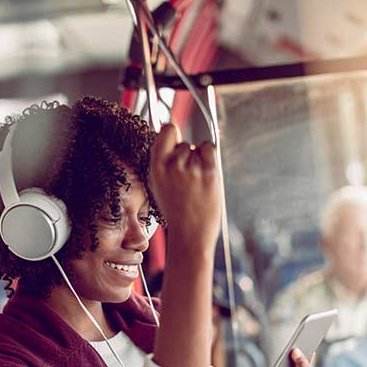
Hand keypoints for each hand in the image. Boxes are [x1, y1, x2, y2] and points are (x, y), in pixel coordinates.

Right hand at [149, 124, 220, 251]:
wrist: (190, 235)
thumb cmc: (176, 212)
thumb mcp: (158, 185)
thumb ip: (163, 162)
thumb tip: (168, 133)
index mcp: (156, 167)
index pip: (167, 131)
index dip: (172, 133)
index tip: (175, 138)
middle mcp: (173, 165)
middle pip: (184, 144)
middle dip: (187, 156)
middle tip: (187, 180)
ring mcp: (192, 168)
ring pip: (197, 148)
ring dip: (199, 161)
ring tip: (196, 184)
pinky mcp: (209, 172)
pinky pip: (210, 150)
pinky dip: (209, 158)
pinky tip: (206, 175)